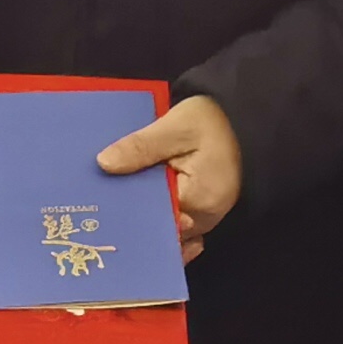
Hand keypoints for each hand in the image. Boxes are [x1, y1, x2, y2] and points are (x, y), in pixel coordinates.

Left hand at [96, 93, 240, 263]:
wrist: (245, 117)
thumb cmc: (216, 121)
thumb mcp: (176, 127)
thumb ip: (141, 147)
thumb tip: (104, 164)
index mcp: (198, 203)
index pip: (153, 221)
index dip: (127, 214)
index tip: (99, 204)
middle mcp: (202, 220)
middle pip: (158, 227)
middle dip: (131, 216)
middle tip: (97, 204)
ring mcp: (203, 218)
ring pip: (164, 225)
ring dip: (142, 213)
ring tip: (111, 200)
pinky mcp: (200, 209)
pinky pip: (173, 220)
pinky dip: (155, 212)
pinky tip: (135, 200)